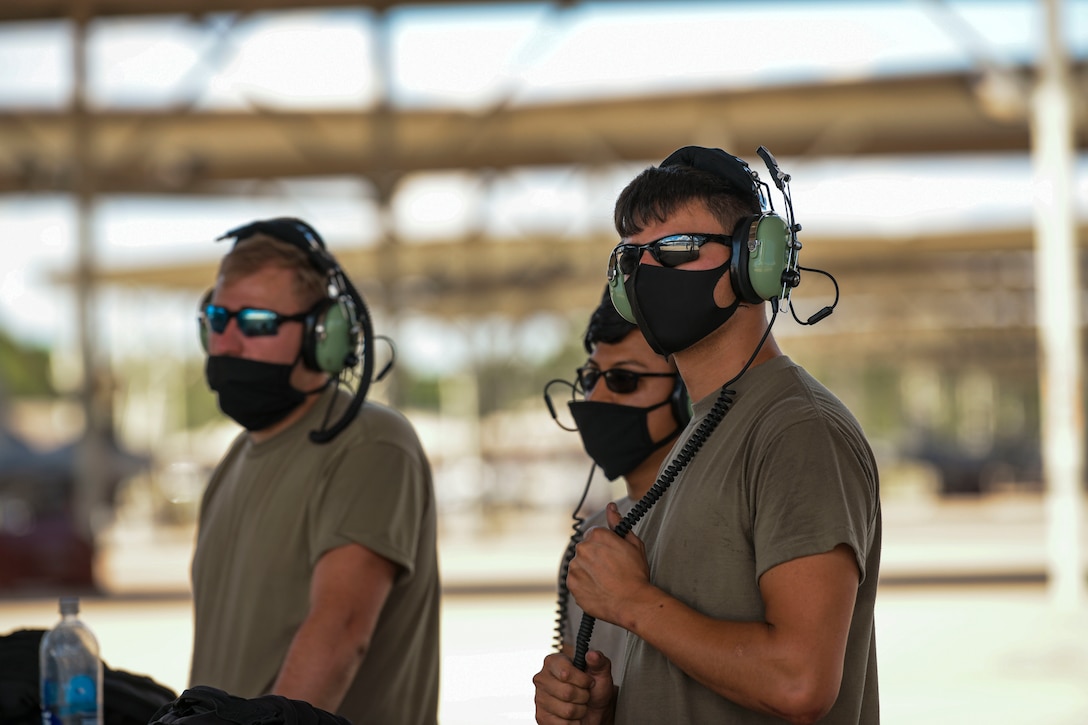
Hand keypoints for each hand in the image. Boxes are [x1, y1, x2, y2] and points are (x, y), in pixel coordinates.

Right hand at [533, 651, 614, 724]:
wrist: (594, 710)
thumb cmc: (594, 689)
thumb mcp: (600, 672)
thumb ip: (599, 661)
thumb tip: (592, 655)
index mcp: (553, 662)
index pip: (565, 673)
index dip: (582, 680)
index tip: (588, 682)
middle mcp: (543, 679)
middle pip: (567, 693)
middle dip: (583, 696)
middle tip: (584, 694)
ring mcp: (540, 698)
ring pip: (567, 711)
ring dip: (580, 710)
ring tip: (579, 704)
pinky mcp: (541, 717)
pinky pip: (563, 724)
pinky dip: (574, 723)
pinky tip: (572, 716)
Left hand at [567, 502, 650, 626]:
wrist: (633, 602)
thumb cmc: (636, 574)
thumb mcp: (633, 544)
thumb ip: (618, 523)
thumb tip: (611, 507)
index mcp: (596, 535)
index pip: (594, 534)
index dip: (605, 546)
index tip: (613, 556)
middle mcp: (582, 548)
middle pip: (585, 549)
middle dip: (595, 557)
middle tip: (611, 570)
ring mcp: (575, 567)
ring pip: (579, 565)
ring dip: (588, 571)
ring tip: (606, 581)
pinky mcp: (571, 584)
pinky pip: (575, 580)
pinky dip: (584, 584)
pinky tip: (599, 589)